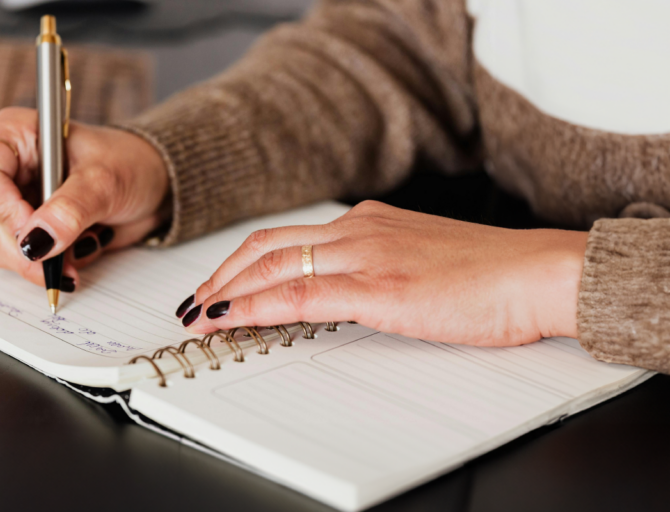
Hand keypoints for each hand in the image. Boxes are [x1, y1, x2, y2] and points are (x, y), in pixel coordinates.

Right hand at [0, 107, 168, 288]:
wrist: (154, 185)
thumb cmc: (130, 163)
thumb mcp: (104, 181)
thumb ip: (70, 210)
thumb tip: (37, 242)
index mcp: (17, 135)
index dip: (5, 210)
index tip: (38, 234)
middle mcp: (8, 168)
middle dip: (25, 249)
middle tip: (59, 262)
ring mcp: (15, 201)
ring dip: (38, 263)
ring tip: (79, 252)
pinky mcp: (28, 230)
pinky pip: (20, 261)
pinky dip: (49, 267)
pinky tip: (78, 253)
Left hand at [180, 201, 588, 346]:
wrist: (537, 274)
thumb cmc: (491, 275)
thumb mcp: (420, 262)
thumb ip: (378, 269)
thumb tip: (344, 293)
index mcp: (369, 222)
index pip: (286, 238)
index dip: (241, 263)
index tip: (218, 285)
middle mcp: (359, 229)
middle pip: (266, 246)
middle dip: (220, 276)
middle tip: (193, 302)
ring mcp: (366, 254)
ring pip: (272, 267)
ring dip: (226, 292)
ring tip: (199, 315)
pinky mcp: (378, 287)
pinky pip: (298, 294)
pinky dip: (254, 306)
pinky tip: (229, 318)